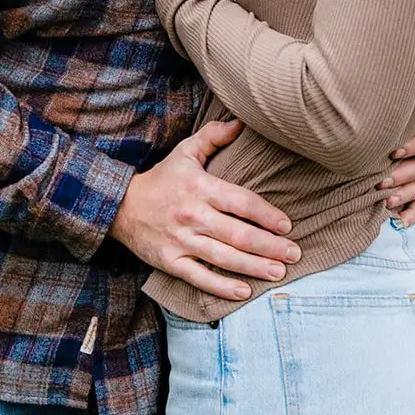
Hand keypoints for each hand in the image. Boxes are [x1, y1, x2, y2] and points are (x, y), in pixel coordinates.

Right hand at [110, 117, 300, 301]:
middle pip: (238, 234)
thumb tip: (241, 122)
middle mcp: (193, 215)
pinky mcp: (170, 261)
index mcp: (200, 187)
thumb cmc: (162, 179)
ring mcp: (181, 241)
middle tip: (294, 253)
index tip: (287, 225)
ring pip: (224, 258)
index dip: (266, 214)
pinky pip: (200, 277)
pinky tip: (244, 292)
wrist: (120, 206)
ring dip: (254, 267)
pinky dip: (222, 287)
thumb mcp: (185, 152)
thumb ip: (214, 137)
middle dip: (270, 246)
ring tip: (279, 272)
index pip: (241, 202)